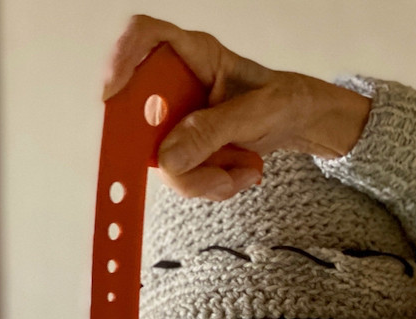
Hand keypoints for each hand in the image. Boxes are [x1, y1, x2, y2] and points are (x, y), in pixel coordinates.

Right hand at [103, 15, 371, 199]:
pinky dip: (206, 184)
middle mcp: (175, 84)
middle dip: (170, 153)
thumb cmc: (284, 100)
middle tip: (212, 171)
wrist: (300, 123)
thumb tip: (168, 158)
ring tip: (238, 173)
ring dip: (198, 177)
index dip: (121, 58)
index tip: (115, 94)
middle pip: (138, 114)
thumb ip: (213, 131)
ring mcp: (174, 118)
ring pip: (158, 156)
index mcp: (195, 55)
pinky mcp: (179, 147)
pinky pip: (175, 174)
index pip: (145, 36)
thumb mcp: (259, 113)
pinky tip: (236, 175)